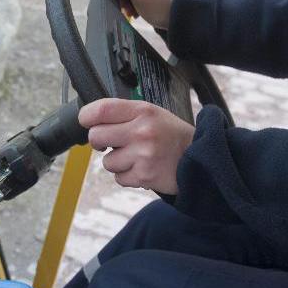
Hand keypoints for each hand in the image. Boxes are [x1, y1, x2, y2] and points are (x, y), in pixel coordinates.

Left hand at [78, 98, 193, 194]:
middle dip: (99, 142)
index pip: (101, 109)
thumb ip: (125, 114)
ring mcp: (143, 155)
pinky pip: (119, 178)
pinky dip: (127, 176)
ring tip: (136, 157)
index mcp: (143, 111)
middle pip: (96, 136)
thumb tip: (92, 120)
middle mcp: (142, 131)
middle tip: (110, 143)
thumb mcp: (153, 113)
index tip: (87, 122)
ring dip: (117, 162)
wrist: (200, 158)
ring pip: (107, 162)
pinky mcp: (144, 176)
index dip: (87, 116)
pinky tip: (142, 169)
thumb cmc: (172, 135)